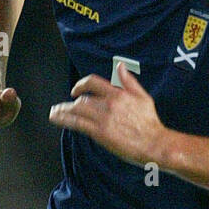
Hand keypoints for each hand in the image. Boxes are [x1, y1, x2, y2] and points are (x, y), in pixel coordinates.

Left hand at [49, 62, 168, 166]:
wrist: (154, 143)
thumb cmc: (150, 123)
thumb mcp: (142, 97)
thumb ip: (128, 81)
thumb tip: (119, 66)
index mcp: (118, 93)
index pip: (93, 82)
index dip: (81, 85)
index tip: (75, 91)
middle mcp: (109, 103)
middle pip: (82, 99)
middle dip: (70, 104)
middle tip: (62, 107)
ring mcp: (103, 118)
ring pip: (76, 110)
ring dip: (63, 111)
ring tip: (54, 113)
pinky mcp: (100, 132)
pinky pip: (77, 123)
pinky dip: (64, 119)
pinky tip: (56, 119)